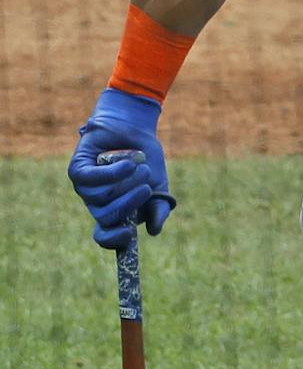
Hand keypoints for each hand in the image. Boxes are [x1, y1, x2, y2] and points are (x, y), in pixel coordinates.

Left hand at [68, 91, 175, 248]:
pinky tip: (127, 163)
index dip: (114, 241)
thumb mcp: (158, 184)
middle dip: (128, 204)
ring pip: (99, 198)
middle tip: (147, 188)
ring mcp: (85, 188)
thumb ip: (159, 207)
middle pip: (105, 217)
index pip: (107, 235)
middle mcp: (98, 203)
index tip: (128, 236)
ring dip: (125, 183)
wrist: (134, 128)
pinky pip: (90, 179)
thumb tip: (153, 231)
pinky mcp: (78, 170)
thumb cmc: (145, 159)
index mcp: (117, 212)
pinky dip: (112, 172)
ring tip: (141, 166)